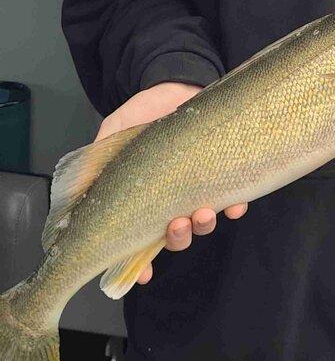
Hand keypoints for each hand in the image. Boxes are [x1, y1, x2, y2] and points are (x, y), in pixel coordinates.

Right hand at [94, 82, 247, 282]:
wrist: (174, 84)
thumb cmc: (141, 114)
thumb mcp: (111, 136)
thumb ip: (95, 165)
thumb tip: (72, 198)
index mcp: (143, 201)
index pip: (140, 241)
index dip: (139, 264)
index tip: (141, 276)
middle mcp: (171, 201)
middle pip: (176, 237)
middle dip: (177, 239)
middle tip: (176, 224)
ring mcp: (197, 189)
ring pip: (203, 223)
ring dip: (204, 226)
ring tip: (203, 212)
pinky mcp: (222, 172)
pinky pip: (234, 197)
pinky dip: (235, 206)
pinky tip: (234, 205)